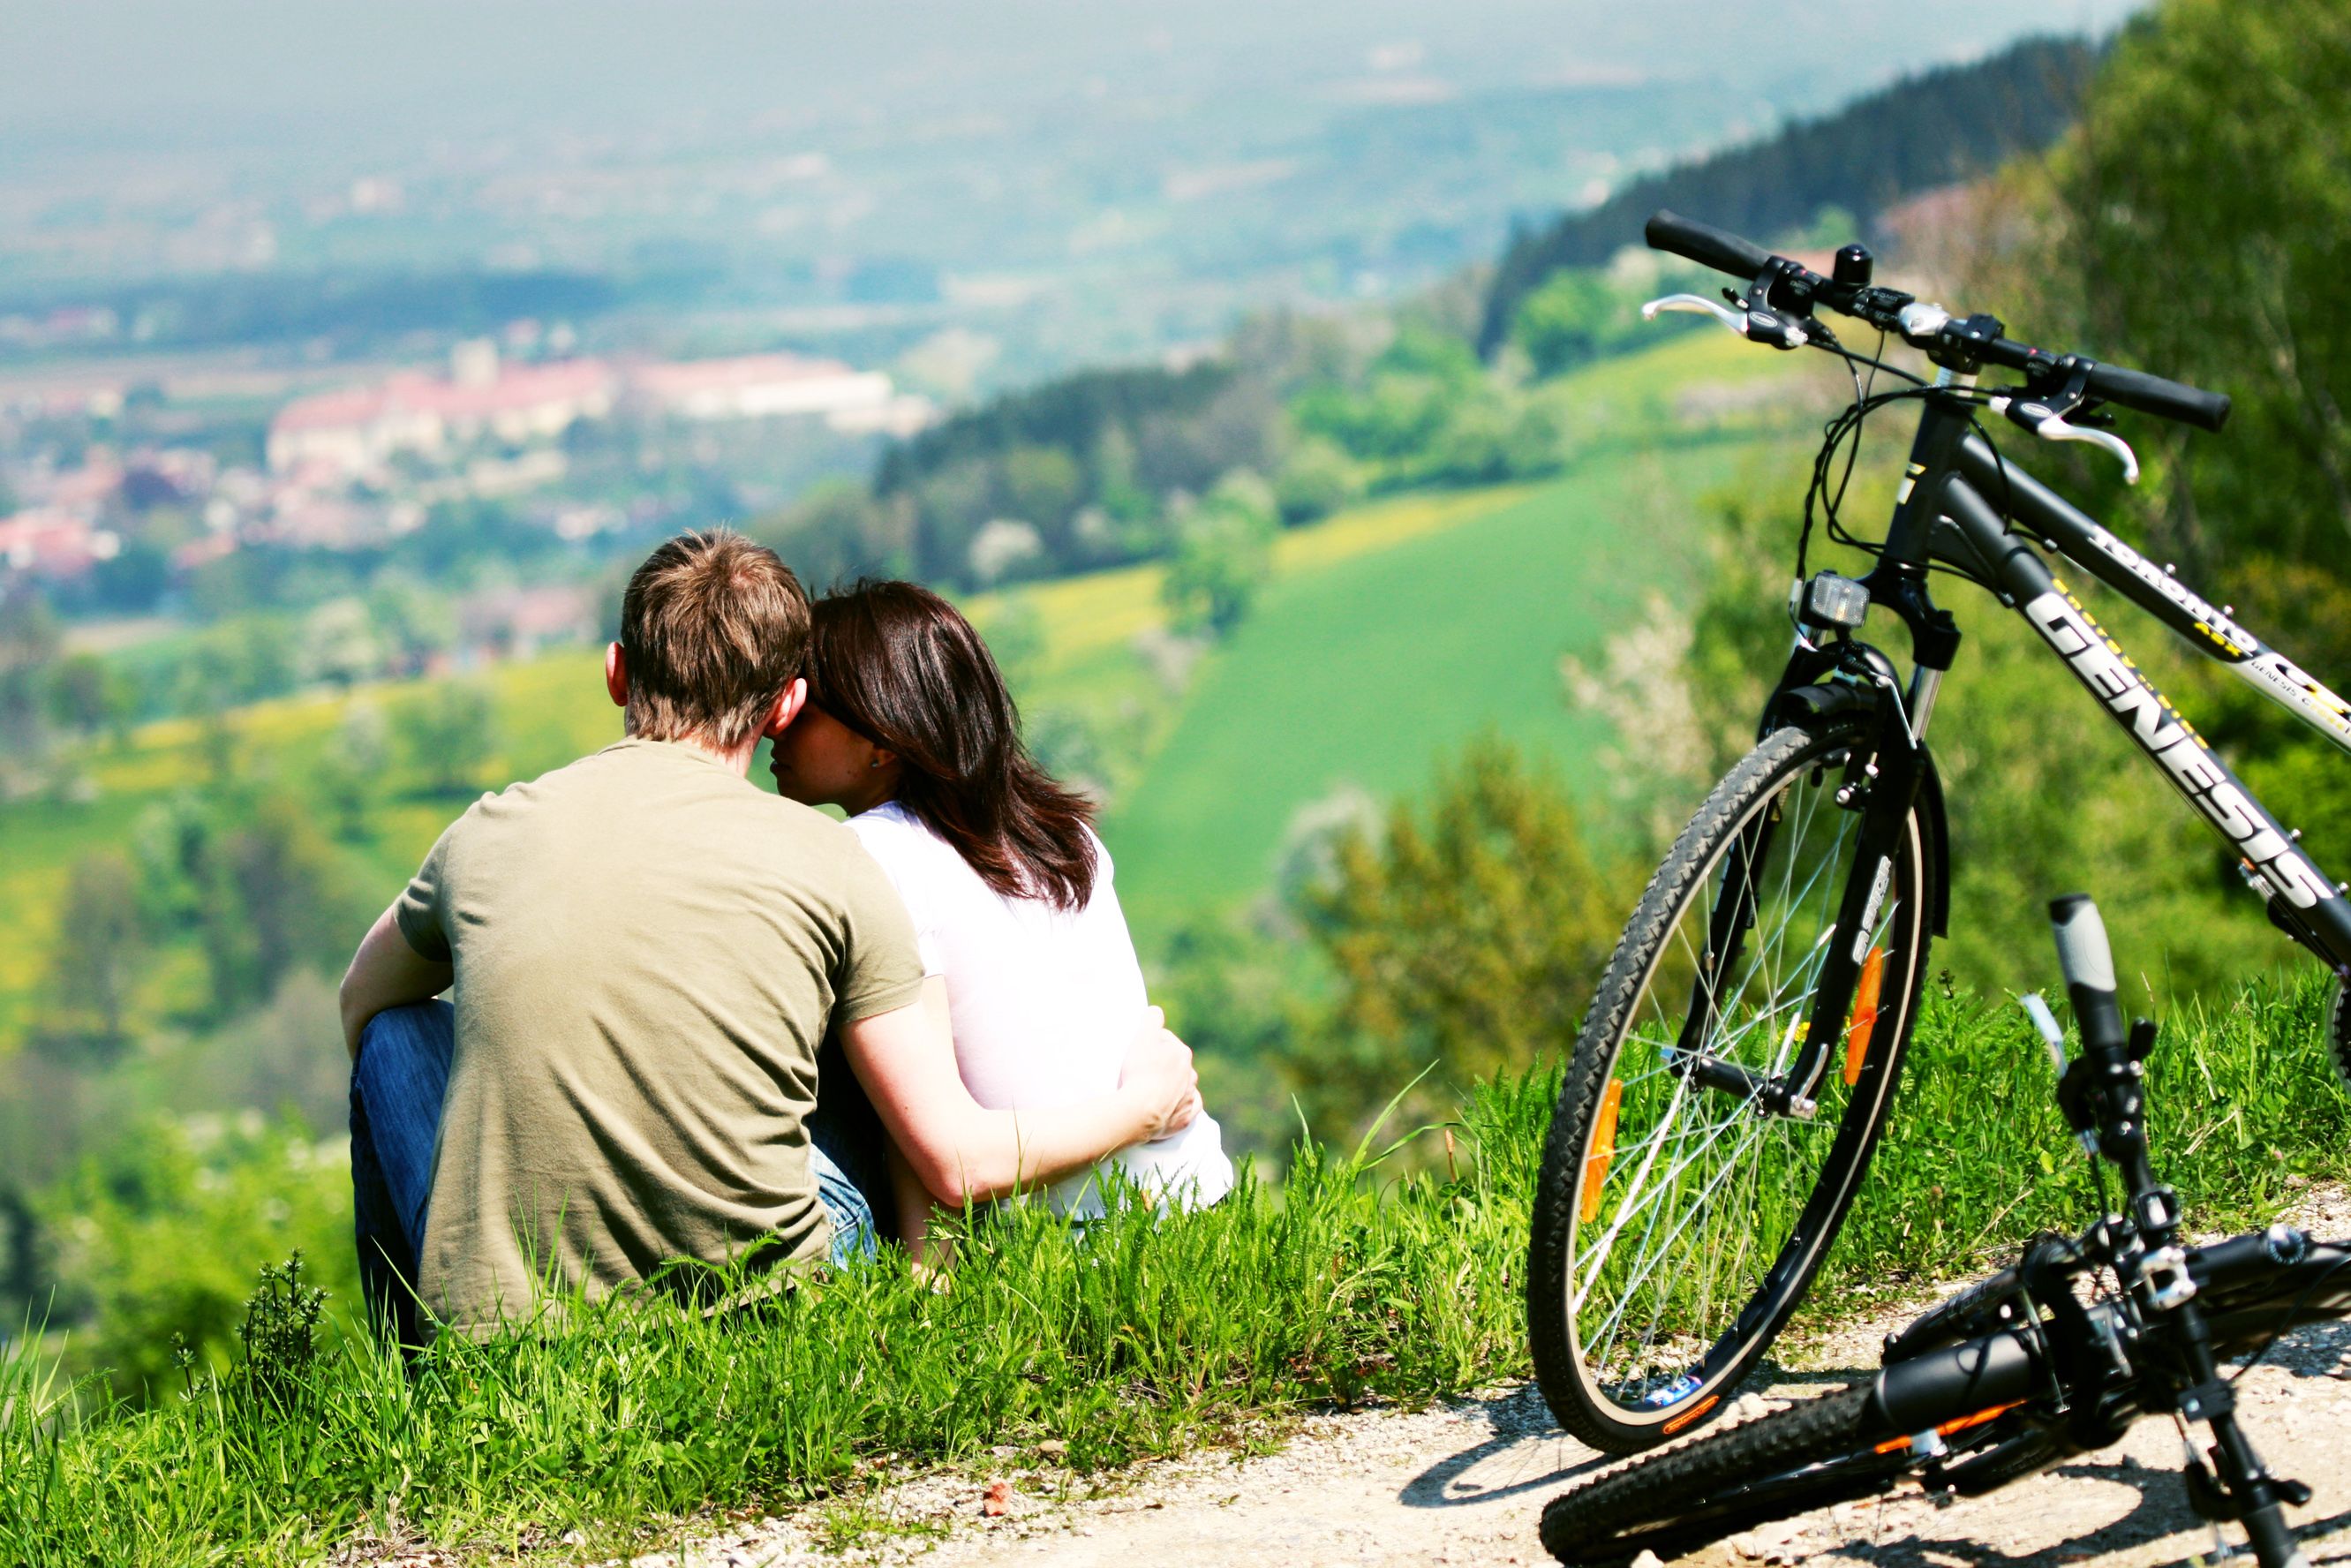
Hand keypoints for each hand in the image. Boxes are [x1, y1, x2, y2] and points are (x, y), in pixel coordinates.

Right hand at [1118, 1006, 1197, 1141]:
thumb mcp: (1143, 1038)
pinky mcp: (1185, 1118)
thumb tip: (1156, 1011)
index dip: (1148, 1044)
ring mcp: (1189, 1098)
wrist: (1140, 1112)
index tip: (1137, 1053)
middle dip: (1160, 1065)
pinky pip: (1186, 1108)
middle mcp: (1190, 1075)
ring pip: (1181, 1086)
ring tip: (1149, 1091)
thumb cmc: (1140, 1073)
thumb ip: (1151, 1020)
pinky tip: (1167, 1107)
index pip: (1164, 1041)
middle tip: (1140, 1072)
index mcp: (1182, 1053)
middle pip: (1173, 1064)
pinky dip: (1178, 1106)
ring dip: (1169, 1086)